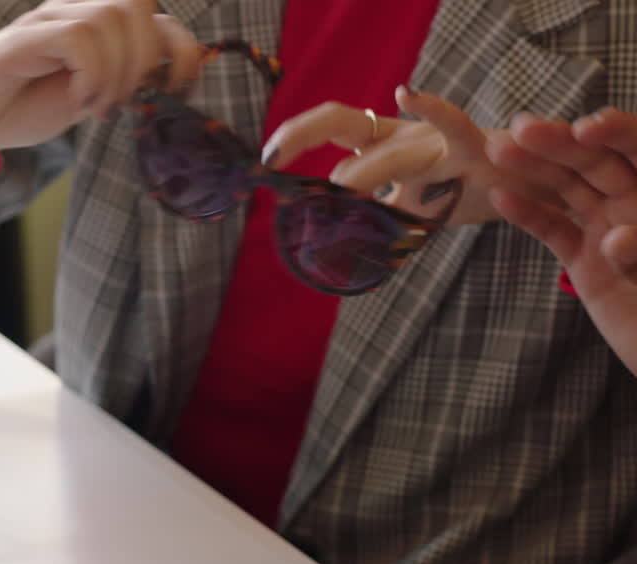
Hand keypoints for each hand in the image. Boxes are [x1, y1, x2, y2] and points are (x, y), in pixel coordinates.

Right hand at [0, 0, 201, 197]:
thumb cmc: (20, 108)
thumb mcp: (88, 101)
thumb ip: (123, 85)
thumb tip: (166, 82)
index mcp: (96, 28)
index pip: (158, 17)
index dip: (185, 50)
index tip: (179, 92)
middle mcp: (73, 13)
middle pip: (138, 6)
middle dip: (145, 61)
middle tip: (123, 103)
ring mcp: (47, 21)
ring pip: (111, 18)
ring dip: (116, 72)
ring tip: (96, 107)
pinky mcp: (22, 38)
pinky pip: (77, 36)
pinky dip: (91, 74)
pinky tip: (80, 101)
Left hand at [261, 87, 557, 225]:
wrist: (530, 189)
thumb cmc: (464, 193)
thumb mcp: (406, 209)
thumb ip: (371, 217)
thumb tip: (333, 239)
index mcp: (384, 144)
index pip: (330, 128)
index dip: (294, 137)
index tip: (265, 161)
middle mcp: (402, 135)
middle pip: (341, 119)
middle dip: (301, 133)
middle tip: (271, 159)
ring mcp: (435, 141)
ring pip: (387, 151)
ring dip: (362, 174)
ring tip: (340, 192)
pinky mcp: (473, 151)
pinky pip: (453, 126)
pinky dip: (433, 111)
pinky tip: (410, 94)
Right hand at [487, 108, 636, 374]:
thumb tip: (613, 238)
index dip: (618, 133)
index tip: (586, 130)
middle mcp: (635, 203)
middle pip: (596, 163)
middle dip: (558, 144)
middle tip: (519, 129)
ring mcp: (607, 228)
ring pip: (569, 190)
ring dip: (533, 168)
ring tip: (496, 149)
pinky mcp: (584, 259)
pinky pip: (554, 230)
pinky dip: (527, 213)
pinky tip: (501, 196)